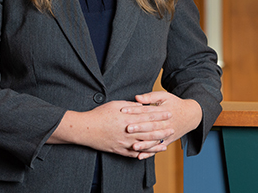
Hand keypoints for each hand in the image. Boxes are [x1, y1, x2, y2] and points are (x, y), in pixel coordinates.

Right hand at [48, 100, 173, 158]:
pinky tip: (150, 152)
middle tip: (172, 128)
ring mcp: (124, 142)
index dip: (159, 114)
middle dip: (162, 129)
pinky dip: (144, 153)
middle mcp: (128, 131)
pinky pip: (134, 153)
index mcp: (128, 118)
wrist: (86, 129)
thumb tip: (141, 105)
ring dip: (156, 143)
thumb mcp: (115, 104)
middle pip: (149, 130)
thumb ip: (130, 106)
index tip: (169, 113)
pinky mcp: (119, 150)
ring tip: (165, 143)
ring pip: (144, 144)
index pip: (148, 116)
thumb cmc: (99, 115)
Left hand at [121, 92, 202, 158]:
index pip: (147, 111)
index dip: (134, 110)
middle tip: (127, 129)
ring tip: (133, 146)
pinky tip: (140, 156)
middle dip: (139, 128)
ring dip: (144, 144)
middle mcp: (165, 124)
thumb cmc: (174, 103)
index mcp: (163, 111)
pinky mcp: (167, 141)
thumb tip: (137, 97)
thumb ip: (150, 97)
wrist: (190, 115)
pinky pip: (157, 148)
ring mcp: (167, 134)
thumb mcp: (164, 96)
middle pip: (150, 126)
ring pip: (154, 140)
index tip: (123, 111)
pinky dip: (149, 153)